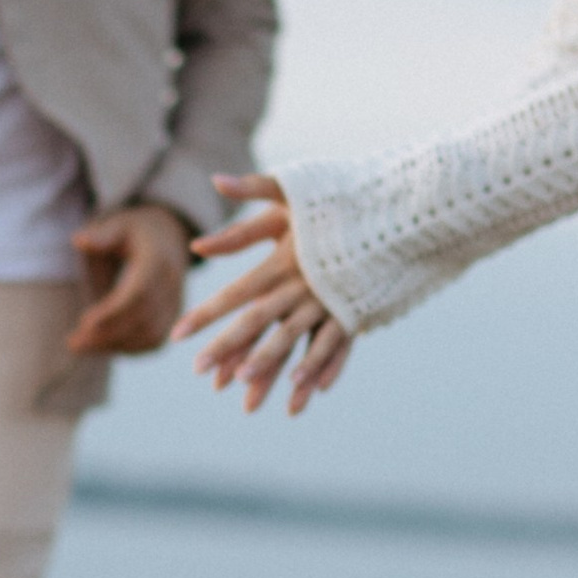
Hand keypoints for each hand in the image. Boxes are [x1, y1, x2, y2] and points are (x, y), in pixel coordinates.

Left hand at [67, 201, 190, 355]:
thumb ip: (101, 235)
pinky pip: (154, 342)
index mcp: (158, 261)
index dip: (113, 312)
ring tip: (80, 346)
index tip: (84, 323)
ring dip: (115, 345)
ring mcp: (176, 304)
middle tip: (73, 343)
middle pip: (143, 319)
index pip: (139, 294)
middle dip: (108, 334)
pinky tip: (101, 347)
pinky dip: (128, 349)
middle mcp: (172, 285)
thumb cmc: (135, 232)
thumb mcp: (119, 225)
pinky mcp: (174, 319)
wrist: (169, 239)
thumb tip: (79, 240)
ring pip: (150, 335)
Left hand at [174, 174, 356, 414]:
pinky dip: (322, 366)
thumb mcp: (292, 189)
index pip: (236, 292)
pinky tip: (307, 389)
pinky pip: (336, 343)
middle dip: (229, 349)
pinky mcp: (356, 308)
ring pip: (296, 340)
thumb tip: (215, 183)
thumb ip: (250, 190)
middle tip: (200, 373)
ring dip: (272, 368)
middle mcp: (305, 284)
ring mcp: (332, 300)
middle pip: (260, 322)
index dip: (206, 314)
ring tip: (248, 395)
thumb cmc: (339, 195)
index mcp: (284, 258)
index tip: (177, 334)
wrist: (400, 205)